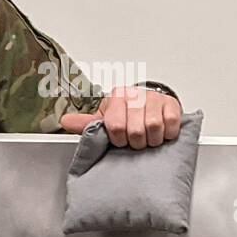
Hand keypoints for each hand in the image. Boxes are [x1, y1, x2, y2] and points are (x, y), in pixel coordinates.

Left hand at [60, 86, 181, 148]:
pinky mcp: (171, 103)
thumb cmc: (126, 115)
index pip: (115, 126)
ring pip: (153, 127)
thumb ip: (86, 123)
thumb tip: (64, 122)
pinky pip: (171, 123)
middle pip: (135, 130)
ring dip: (152, 139)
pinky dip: (167, 134)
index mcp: (117, 96)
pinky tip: (162, 133)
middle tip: (136, 141)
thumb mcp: (105, 120)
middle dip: (136, 142)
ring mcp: (154, 98)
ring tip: (149, 138)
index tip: (120, 140)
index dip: (118, 139)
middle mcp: (135, 94)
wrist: (150, 106)